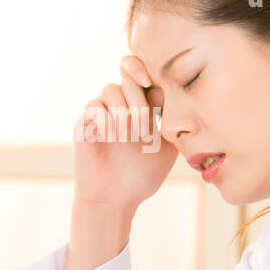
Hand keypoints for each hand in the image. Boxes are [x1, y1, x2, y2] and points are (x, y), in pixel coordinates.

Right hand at [71, 56, 175, 207]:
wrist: (116, 198)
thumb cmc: (142, 175)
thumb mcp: (168, 147)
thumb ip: (174, 121)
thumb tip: (185, 96)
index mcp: (142, 105)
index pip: (144, 73)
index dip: (148, 71)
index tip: (154, 91)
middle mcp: (121, 104)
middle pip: (129, 80)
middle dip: (139, 104)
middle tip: (143, 132)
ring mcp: (102, 111)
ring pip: (110, 88)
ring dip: (122, 111)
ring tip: (127, 137)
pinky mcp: (84, 122)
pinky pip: (93, 106)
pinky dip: (105, 119)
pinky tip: (112, 137)